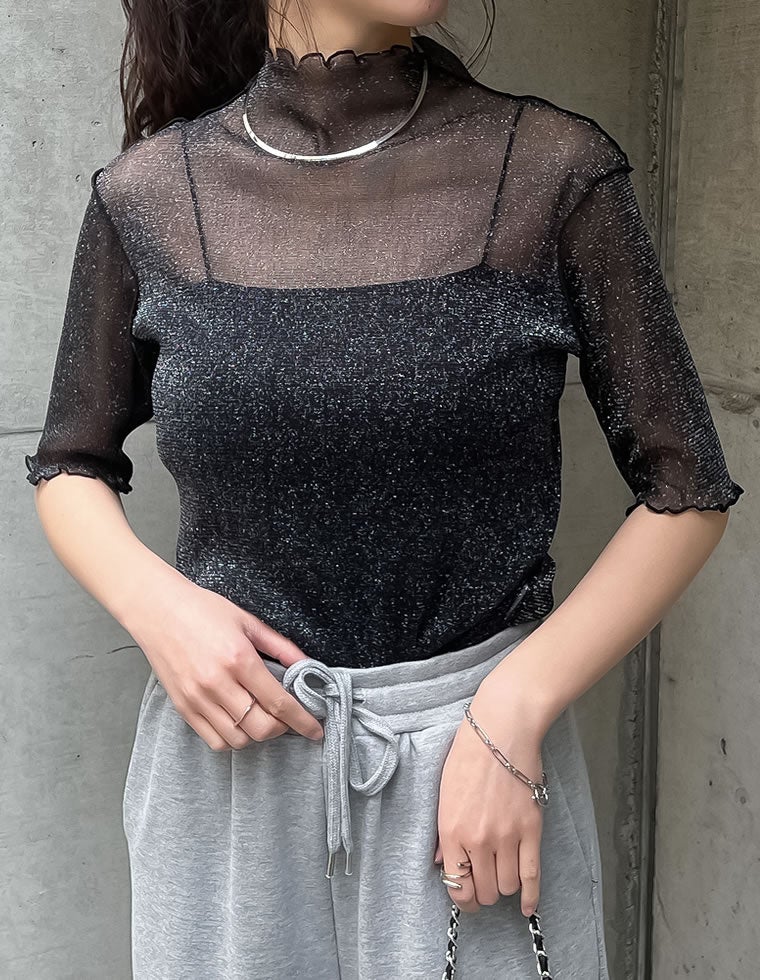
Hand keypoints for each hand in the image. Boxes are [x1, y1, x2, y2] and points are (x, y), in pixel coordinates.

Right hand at [127, 578, 323, 749]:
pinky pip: (213, 740)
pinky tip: (238, 722)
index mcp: (239, 659)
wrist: (156, 609)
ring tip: (261, 717)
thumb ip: (280, 646)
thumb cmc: (201, 609)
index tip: (316, 731)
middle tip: (286, 718)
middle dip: (281, 729)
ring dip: (256, 734)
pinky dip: (232, 738)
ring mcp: (197, 698)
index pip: (279, 703)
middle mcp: (218, 683)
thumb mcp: (248, 621)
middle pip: (261, 728)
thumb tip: (307, 665)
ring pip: (238, 739)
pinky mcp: (182, 707)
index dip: (302, 721)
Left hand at [434, 681, 547, 916]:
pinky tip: (527, 906)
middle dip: (484, 892)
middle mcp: (478, 840)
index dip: (463, 898)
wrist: (501, 732)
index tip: (468, 896)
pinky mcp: (531, 830)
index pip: (457, 885)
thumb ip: (443, 833)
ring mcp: (507, 837)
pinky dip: (531, 896)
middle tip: (485, 884)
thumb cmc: (468, 756)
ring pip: (507, 886)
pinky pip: (532, 876)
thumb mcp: (444, 793)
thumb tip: (443, 863)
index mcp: (451, 830)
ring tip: (503, 877)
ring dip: (505, 887)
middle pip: (485, 890)